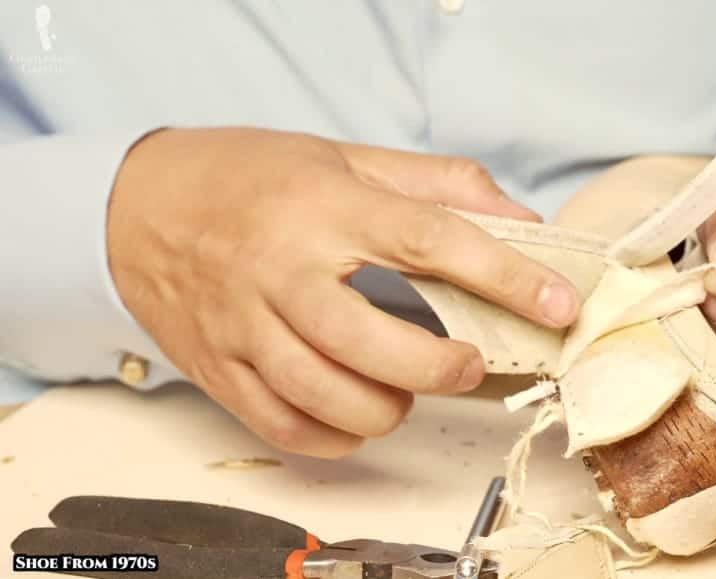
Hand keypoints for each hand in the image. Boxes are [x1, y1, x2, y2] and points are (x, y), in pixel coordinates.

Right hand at [108, 128, 579, 457]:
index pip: (430, 241)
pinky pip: (284, 426)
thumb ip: (438, 185)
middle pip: (374, 340)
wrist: (138, 205)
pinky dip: (337, 437)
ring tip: (412, 388)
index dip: (505, 276)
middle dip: (442, 366)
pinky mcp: (219, 368)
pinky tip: (361, 416)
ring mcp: (244, 324)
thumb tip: (521, 221)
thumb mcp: (346, 158)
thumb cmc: (253, 178)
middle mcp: (281, 268)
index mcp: (324, 207)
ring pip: (327, 395)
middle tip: (472, 363)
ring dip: (390, 407)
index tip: (558, 303)